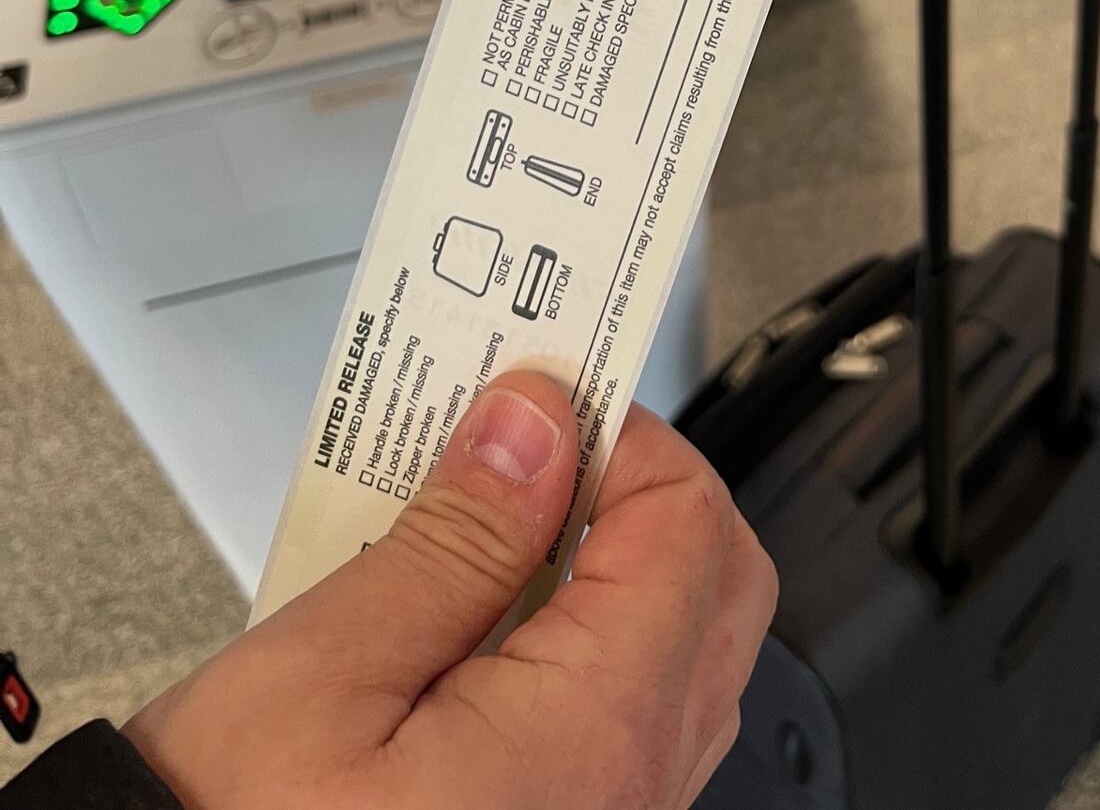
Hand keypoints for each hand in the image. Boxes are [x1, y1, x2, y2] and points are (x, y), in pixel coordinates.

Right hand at [126, 374, 775, 809]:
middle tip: (522, 439)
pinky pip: (617, 710)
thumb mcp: (322, 679)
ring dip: (597, 558)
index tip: (539, 395)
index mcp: (593, 735)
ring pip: (669, 642)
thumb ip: (449, 542)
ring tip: (481, 514)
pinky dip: (571, 636)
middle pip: (710, 577)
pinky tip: (472, 609)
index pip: (687, 520)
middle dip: (625, 484)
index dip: (619, 432)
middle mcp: (628, 789)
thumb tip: (534, 426)